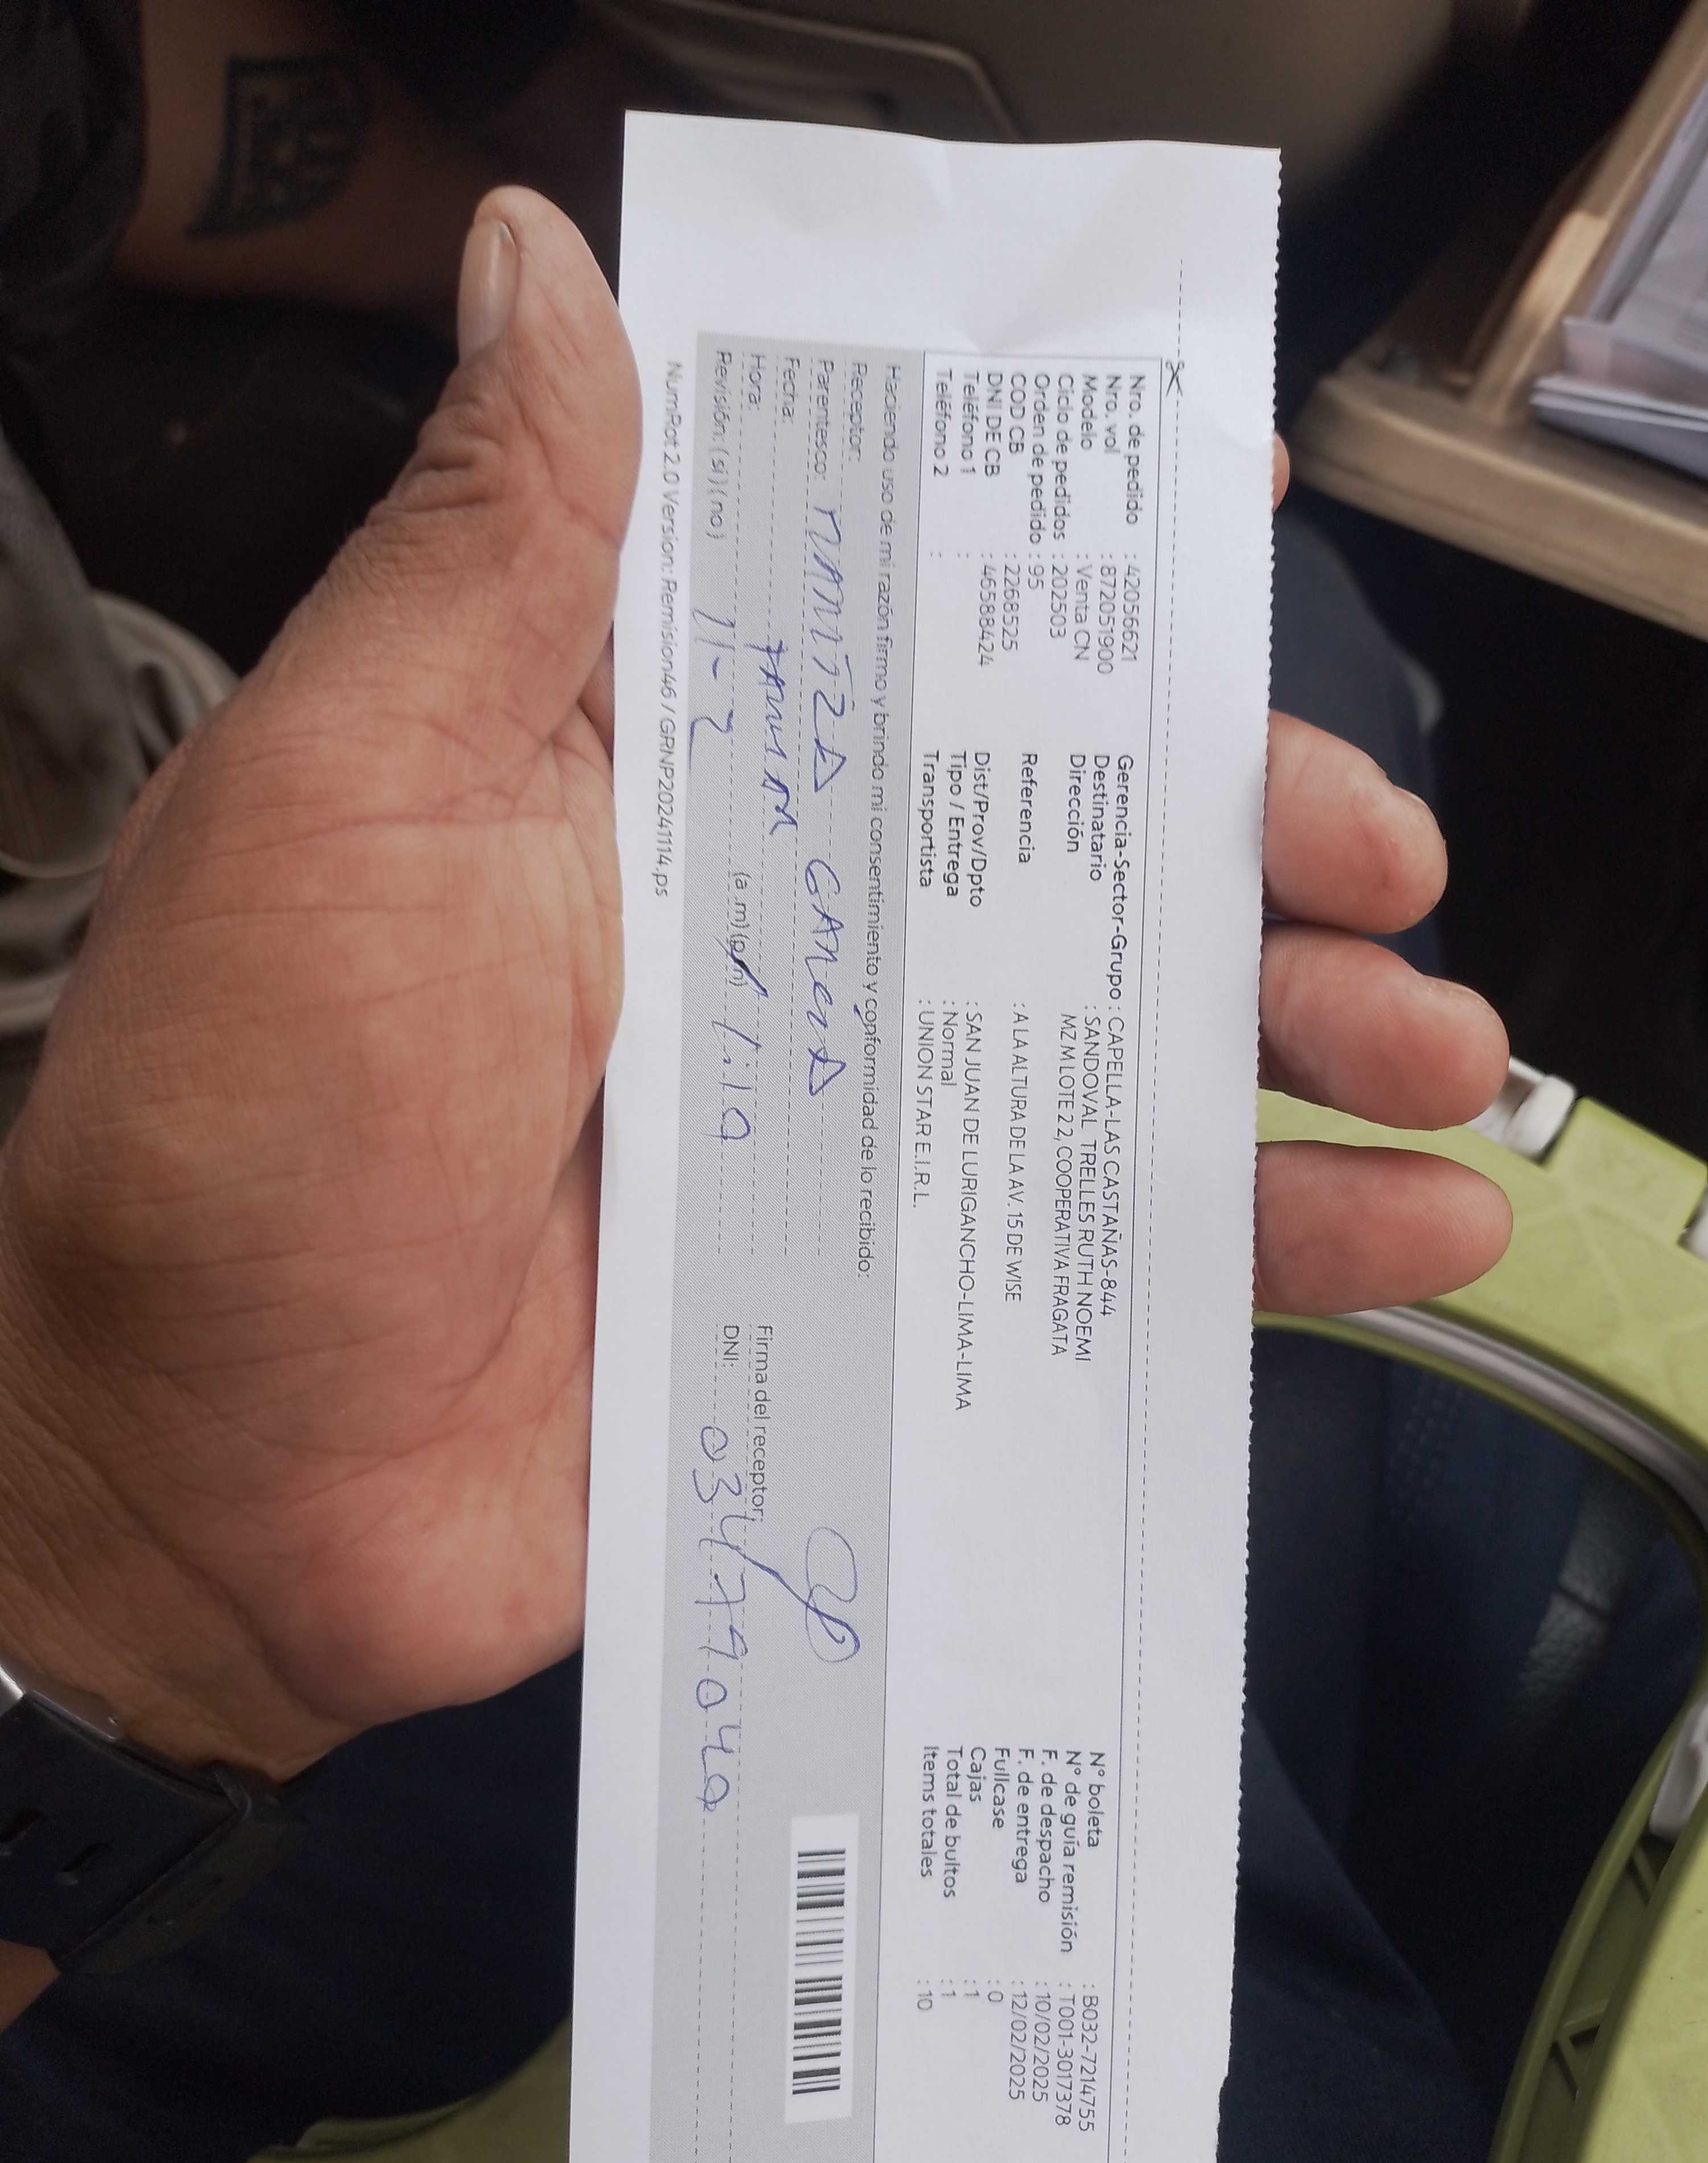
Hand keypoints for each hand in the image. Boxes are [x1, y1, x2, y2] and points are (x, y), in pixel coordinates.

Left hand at [0, 201, 1505, 1786]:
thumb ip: (487, 561)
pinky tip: (1405, 1226)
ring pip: (1108, 1042)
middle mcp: (761, 943)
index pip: (888, 629)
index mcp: (653, 791)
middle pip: (1053, 842)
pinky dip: (1256, 1249)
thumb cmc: (239, 1138)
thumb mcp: (341, 802)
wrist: (217, 1502)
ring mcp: (831, 1135)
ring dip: (1300, 1030)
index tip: (1219, 527)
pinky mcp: (870, 1306)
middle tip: (1373, 849)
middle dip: (1241, 829)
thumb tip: (550, 279)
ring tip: (1438, 1044)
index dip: (1056, 575)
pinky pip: (1094, 1261)